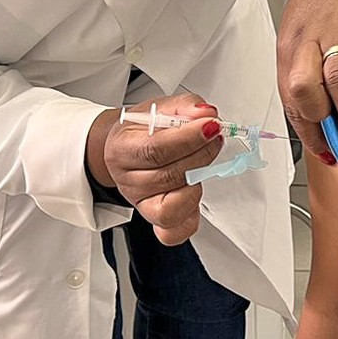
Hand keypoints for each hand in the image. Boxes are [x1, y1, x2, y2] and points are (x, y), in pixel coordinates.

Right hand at [92, 94, 220, 245]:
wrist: (130, 147)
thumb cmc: (145, 129)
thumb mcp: (162, 107)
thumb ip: (186, 106)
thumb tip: (207, 114)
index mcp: (122, 149)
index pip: (155, 150)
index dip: (189, 139)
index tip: (211, 125)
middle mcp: (128, 181)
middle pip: (169, 176)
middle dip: (202, 154)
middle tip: (215, 136)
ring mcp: (141, 204)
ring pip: (173, 206)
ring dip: (197, 181)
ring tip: (202, 163)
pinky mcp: (156, 221)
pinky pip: (174, 232)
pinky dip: (190, 216)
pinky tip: (194, 191)